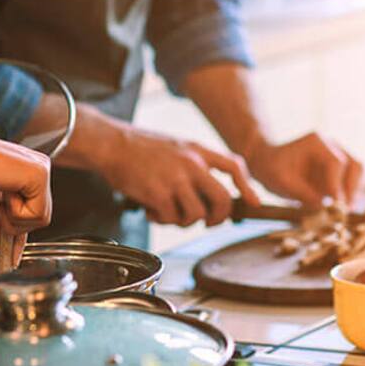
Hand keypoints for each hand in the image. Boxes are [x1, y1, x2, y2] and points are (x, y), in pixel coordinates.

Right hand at [0, 128, 52, 233]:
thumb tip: (2, 243)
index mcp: (24, 169)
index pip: (33, 210)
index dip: (16, 231)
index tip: (7, 248)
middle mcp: (36, 166)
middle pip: (39, 218)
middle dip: (12, 223)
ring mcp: (41, 168)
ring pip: (40, 219)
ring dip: (11, 217)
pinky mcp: (39, 175)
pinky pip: (37, 214)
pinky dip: (15, 213)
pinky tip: (2, 192)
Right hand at [99, 128, 259, 226]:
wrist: (111, 144)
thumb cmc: (140, 148)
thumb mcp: (176, 146)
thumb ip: (195, 164)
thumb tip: (210, 193)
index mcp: (198, 150)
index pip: (233, 166)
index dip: (247, 186)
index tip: (252, 202)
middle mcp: (192, 164)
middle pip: (222, 199)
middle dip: (217, 217)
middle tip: (207, 222)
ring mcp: (176, 179)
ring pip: (196, 215)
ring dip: (182, 220)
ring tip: (167, 211)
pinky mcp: (158, 194)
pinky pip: (170, 218)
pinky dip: (160, 219)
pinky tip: (150, 210)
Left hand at [246, 132, 362, 208]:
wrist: (267, 161)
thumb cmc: (271, 168)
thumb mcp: (281, 181)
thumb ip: (303, 193)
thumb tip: (325, 207)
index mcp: (316, 142)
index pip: (336, 163)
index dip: (337, 186)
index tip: (334, 206)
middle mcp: (332, 145)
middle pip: (355, 165)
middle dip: (350, 190)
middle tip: (342, 211)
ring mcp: (338, 155)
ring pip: (358, 172)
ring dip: (352, 192)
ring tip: (340, 210)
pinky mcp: (339, 169)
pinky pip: (352, 181)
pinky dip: (348, 194)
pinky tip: (337, 207)